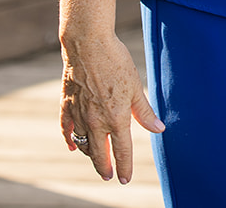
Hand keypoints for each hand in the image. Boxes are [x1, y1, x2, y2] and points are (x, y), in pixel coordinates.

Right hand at [60, 34, 166, 183]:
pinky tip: (72, 146)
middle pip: (100, 153)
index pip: (122, 151)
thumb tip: (159, 129)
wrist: (88, 45)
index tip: (125, 179)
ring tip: (96, 159)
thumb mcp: (135, 87)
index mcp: (116, 118)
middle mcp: (96, 121)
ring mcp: (79, 115)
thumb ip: (144, 112)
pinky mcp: (66, 105)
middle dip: (104, 167)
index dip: (124, 166)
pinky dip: (69, 139)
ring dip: (89, 154)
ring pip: (82, 143)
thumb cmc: (116, 62)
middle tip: (108, 177)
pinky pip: (66, 129)